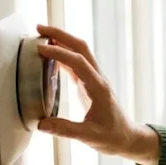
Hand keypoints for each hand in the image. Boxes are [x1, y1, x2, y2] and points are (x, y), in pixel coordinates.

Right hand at [34, 24, 159, 164]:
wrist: (126, 137)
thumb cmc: (112, 136)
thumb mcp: (89, 136)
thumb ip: (65, 129)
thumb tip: (41, 124)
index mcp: (99, 88)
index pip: (79, 62)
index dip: (60, 53)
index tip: (40, 48)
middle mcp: (98, 78)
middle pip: (81, 47)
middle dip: (61, 34)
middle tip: (39, 27)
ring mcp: (94, 78)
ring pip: (79, 51)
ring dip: (61, 40)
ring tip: (40, 36)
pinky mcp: (89, 83)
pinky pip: (75, 62)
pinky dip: (62, 54)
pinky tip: (48, 55)